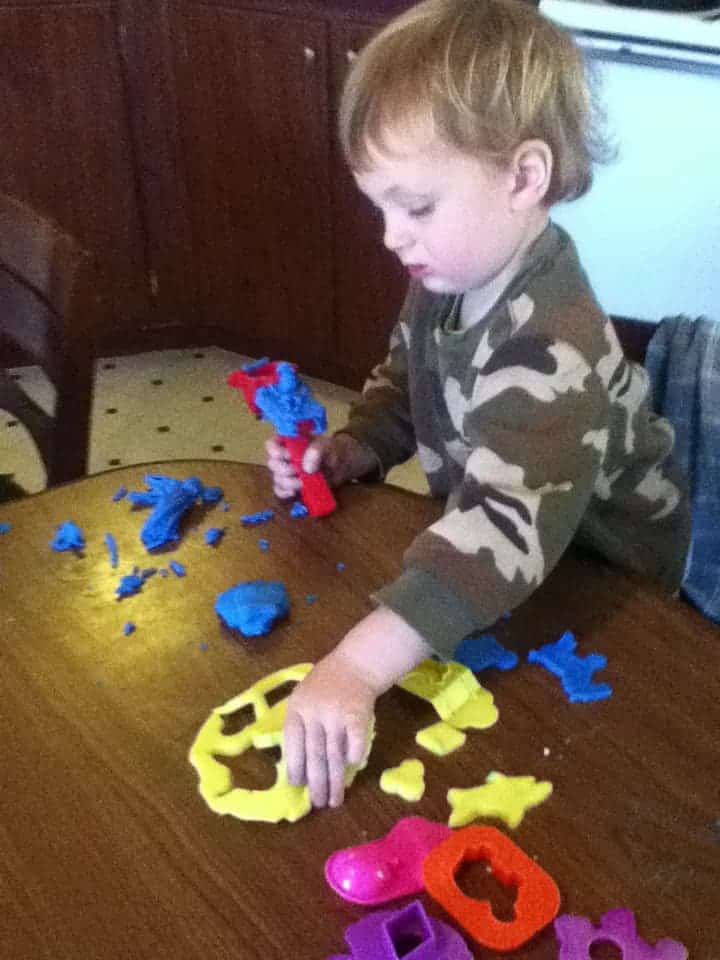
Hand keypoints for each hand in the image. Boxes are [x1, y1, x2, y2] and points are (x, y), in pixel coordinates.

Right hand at [265, 432, 377, 500]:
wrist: (341, 464)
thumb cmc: (331, 450)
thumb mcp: (326, 445)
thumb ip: (316, 451)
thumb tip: (307, 468)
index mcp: (288, 442)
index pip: (271, 445)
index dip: (275, 452)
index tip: (288, 456)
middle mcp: (284, 457)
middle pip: (272, 464)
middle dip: (283, 469)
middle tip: (297, 471)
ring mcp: (287, 473)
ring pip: (277, 479)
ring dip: (287, 483)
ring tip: (301, 483)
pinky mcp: (292, 486)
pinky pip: (281, 491)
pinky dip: (284, 493)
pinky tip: (293, 493)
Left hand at [283, 607, 432, 807]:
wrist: (354, 664)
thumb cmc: (325, 685)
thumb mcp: (303, 698)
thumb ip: (300, 727)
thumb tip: (299, 768)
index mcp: (297, 708)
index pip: (293, 744)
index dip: (295, 766)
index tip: (298, 786)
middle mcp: (315, 713)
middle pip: (315, 754)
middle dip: (316, 782)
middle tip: (318, 803)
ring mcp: (337, 714)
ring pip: (334, 754)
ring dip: (335, 780)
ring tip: (334, 800)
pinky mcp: (358, 714)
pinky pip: (355, 742)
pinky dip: (354, 757)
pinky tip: (352, 770)